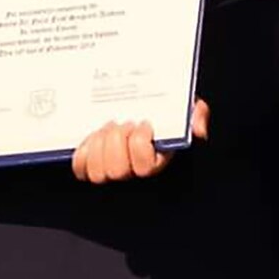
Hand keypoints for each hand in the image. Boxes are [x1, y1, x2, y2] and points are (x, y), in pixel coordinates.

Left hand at [70, 98, 209, 183]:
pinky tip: (92, 137)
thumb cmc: (161, 110)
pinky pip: (81, 168)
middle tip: (122, 122)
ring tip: (106, 127)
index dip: (140, 144)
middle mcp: (132, 171)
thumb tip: (197, 129)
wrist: (135, 106)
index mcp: (156, 160)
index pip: (145, 167)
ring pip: (98, 172)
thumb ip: (195, 114)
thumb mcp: (183, 106)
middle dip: (117, 141)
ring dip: (99, 146)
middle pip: (117, 170)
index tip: (144, 123)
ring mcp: (110, 170)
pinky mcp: (90, 164)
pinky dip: (83, 152)